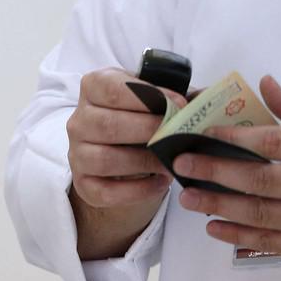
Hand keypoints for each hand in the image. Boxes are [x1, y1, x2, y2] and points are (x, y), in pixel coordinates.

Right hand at [67, 68, 185, 207]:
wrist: (121, 148)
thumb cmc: (141, 116)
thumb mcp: (153, 96)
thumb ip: (174, 96)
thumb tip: (203, 102)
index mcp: (93, 89)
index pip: (114, 90)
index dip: (149, 97)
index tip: (179, 104)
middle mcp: (78, 121)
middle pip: (108, 125)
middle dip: (149, 130)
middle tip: (178, 135)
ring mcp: (76, 154)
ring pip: (104, 159)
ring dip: (143, 162)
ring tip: (171, 163)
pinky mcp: (82, 183)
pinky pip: (104, 191)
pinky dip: (135, 191)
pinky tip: (160, 184)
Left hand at [175, 75, 280, 261]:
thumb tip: (266, 84)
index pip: (277, 141)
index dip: (235, 138)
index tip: (204, 134)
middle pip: (261, 179)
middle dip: (216, 172)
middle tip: (183, 165)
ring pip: (260, 213)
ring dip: (219, 205)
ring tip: (188, 196)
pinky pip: (270, 242)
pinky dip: (238, 235)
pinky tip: (213, 226)